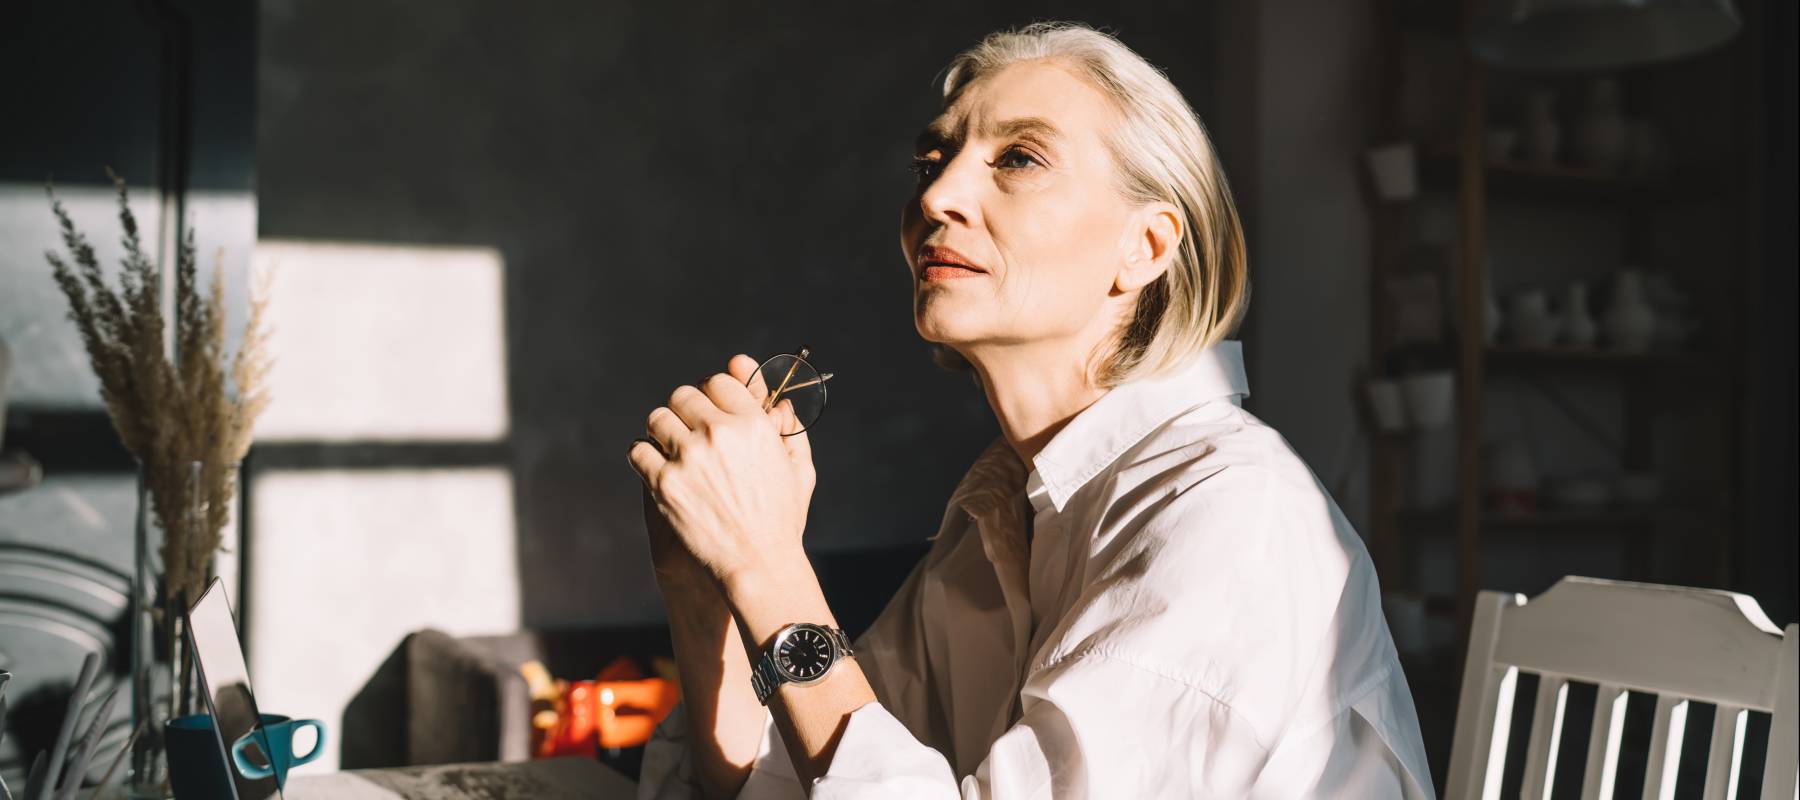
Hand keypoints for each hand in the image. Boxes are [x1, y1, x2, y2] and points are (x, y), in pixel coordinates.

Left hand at [628, 354, 815, 584]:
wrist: (758, 564)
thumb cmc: (782, 520)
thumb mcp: (799, 470)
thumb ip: (790, 429)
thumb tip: (780, 402)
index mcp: (752, 424)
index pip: (719, 381)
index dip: (712, 394)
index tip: (709, 409)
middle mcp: (718, 433)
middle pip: (683, 395)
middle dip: (684, 410)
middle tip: (686, 429)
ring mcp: (687, 457)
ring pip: (657, 418)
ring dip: (661, 430)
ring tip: (670, 448)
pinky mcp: (662, 483)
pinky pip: (638, 450)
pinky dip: (643, 456)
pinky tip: (654, 466)